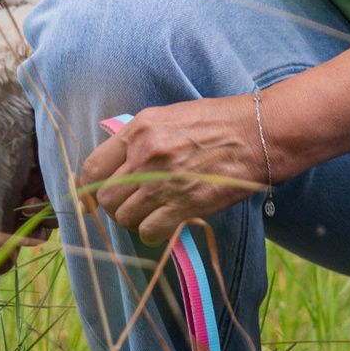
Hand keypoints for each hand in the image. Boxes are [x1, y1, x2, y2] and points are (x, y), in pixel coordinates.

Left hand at [79, 95, 269, 243]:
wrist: (258, 133)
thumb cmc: (218, 122)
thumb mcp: (169, 117)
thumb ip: (139, 138)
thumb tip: (116, 165)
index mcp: (138, 130)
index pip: (92, 169)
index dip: (91, 188)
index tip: (97, 198)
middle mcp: (144, 154)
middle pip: (105, 198)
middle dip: (117, 207)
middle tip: (135, 205)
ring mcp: (162, 181)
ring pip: (125, 218)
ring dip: (136, 221)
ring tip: (153, 214)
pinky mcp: (184, 204)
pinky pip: (149, 232)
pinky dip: (154, 233)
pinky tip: (166, 225)